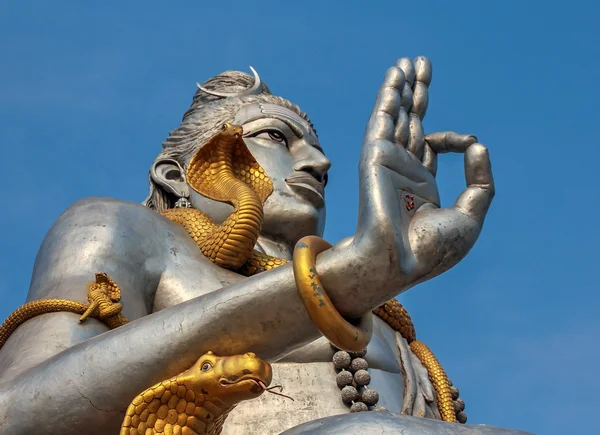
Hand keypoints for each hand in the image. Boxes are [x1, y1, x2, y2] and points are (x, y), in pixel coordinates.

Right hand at [351, 56, 494, 295]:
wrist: (400, 262)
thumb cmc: (432, 250)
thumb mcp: (471, 217)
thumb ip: (481, 183)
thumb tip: (478, 145)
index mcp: (422, 186)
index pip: (434, 146)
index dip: (454, 138)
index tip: (469, 144)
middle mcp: (403, 170)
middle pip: (410, 122)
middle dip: (417, 94)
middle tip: (421, 64)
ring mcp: (388, 161)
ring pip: (395, 115)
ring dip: (400, 88)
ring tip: (406, 62)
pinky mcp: (375, 156)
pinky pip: (383, 119)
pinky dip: (389, 96)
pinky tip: (396, 75)